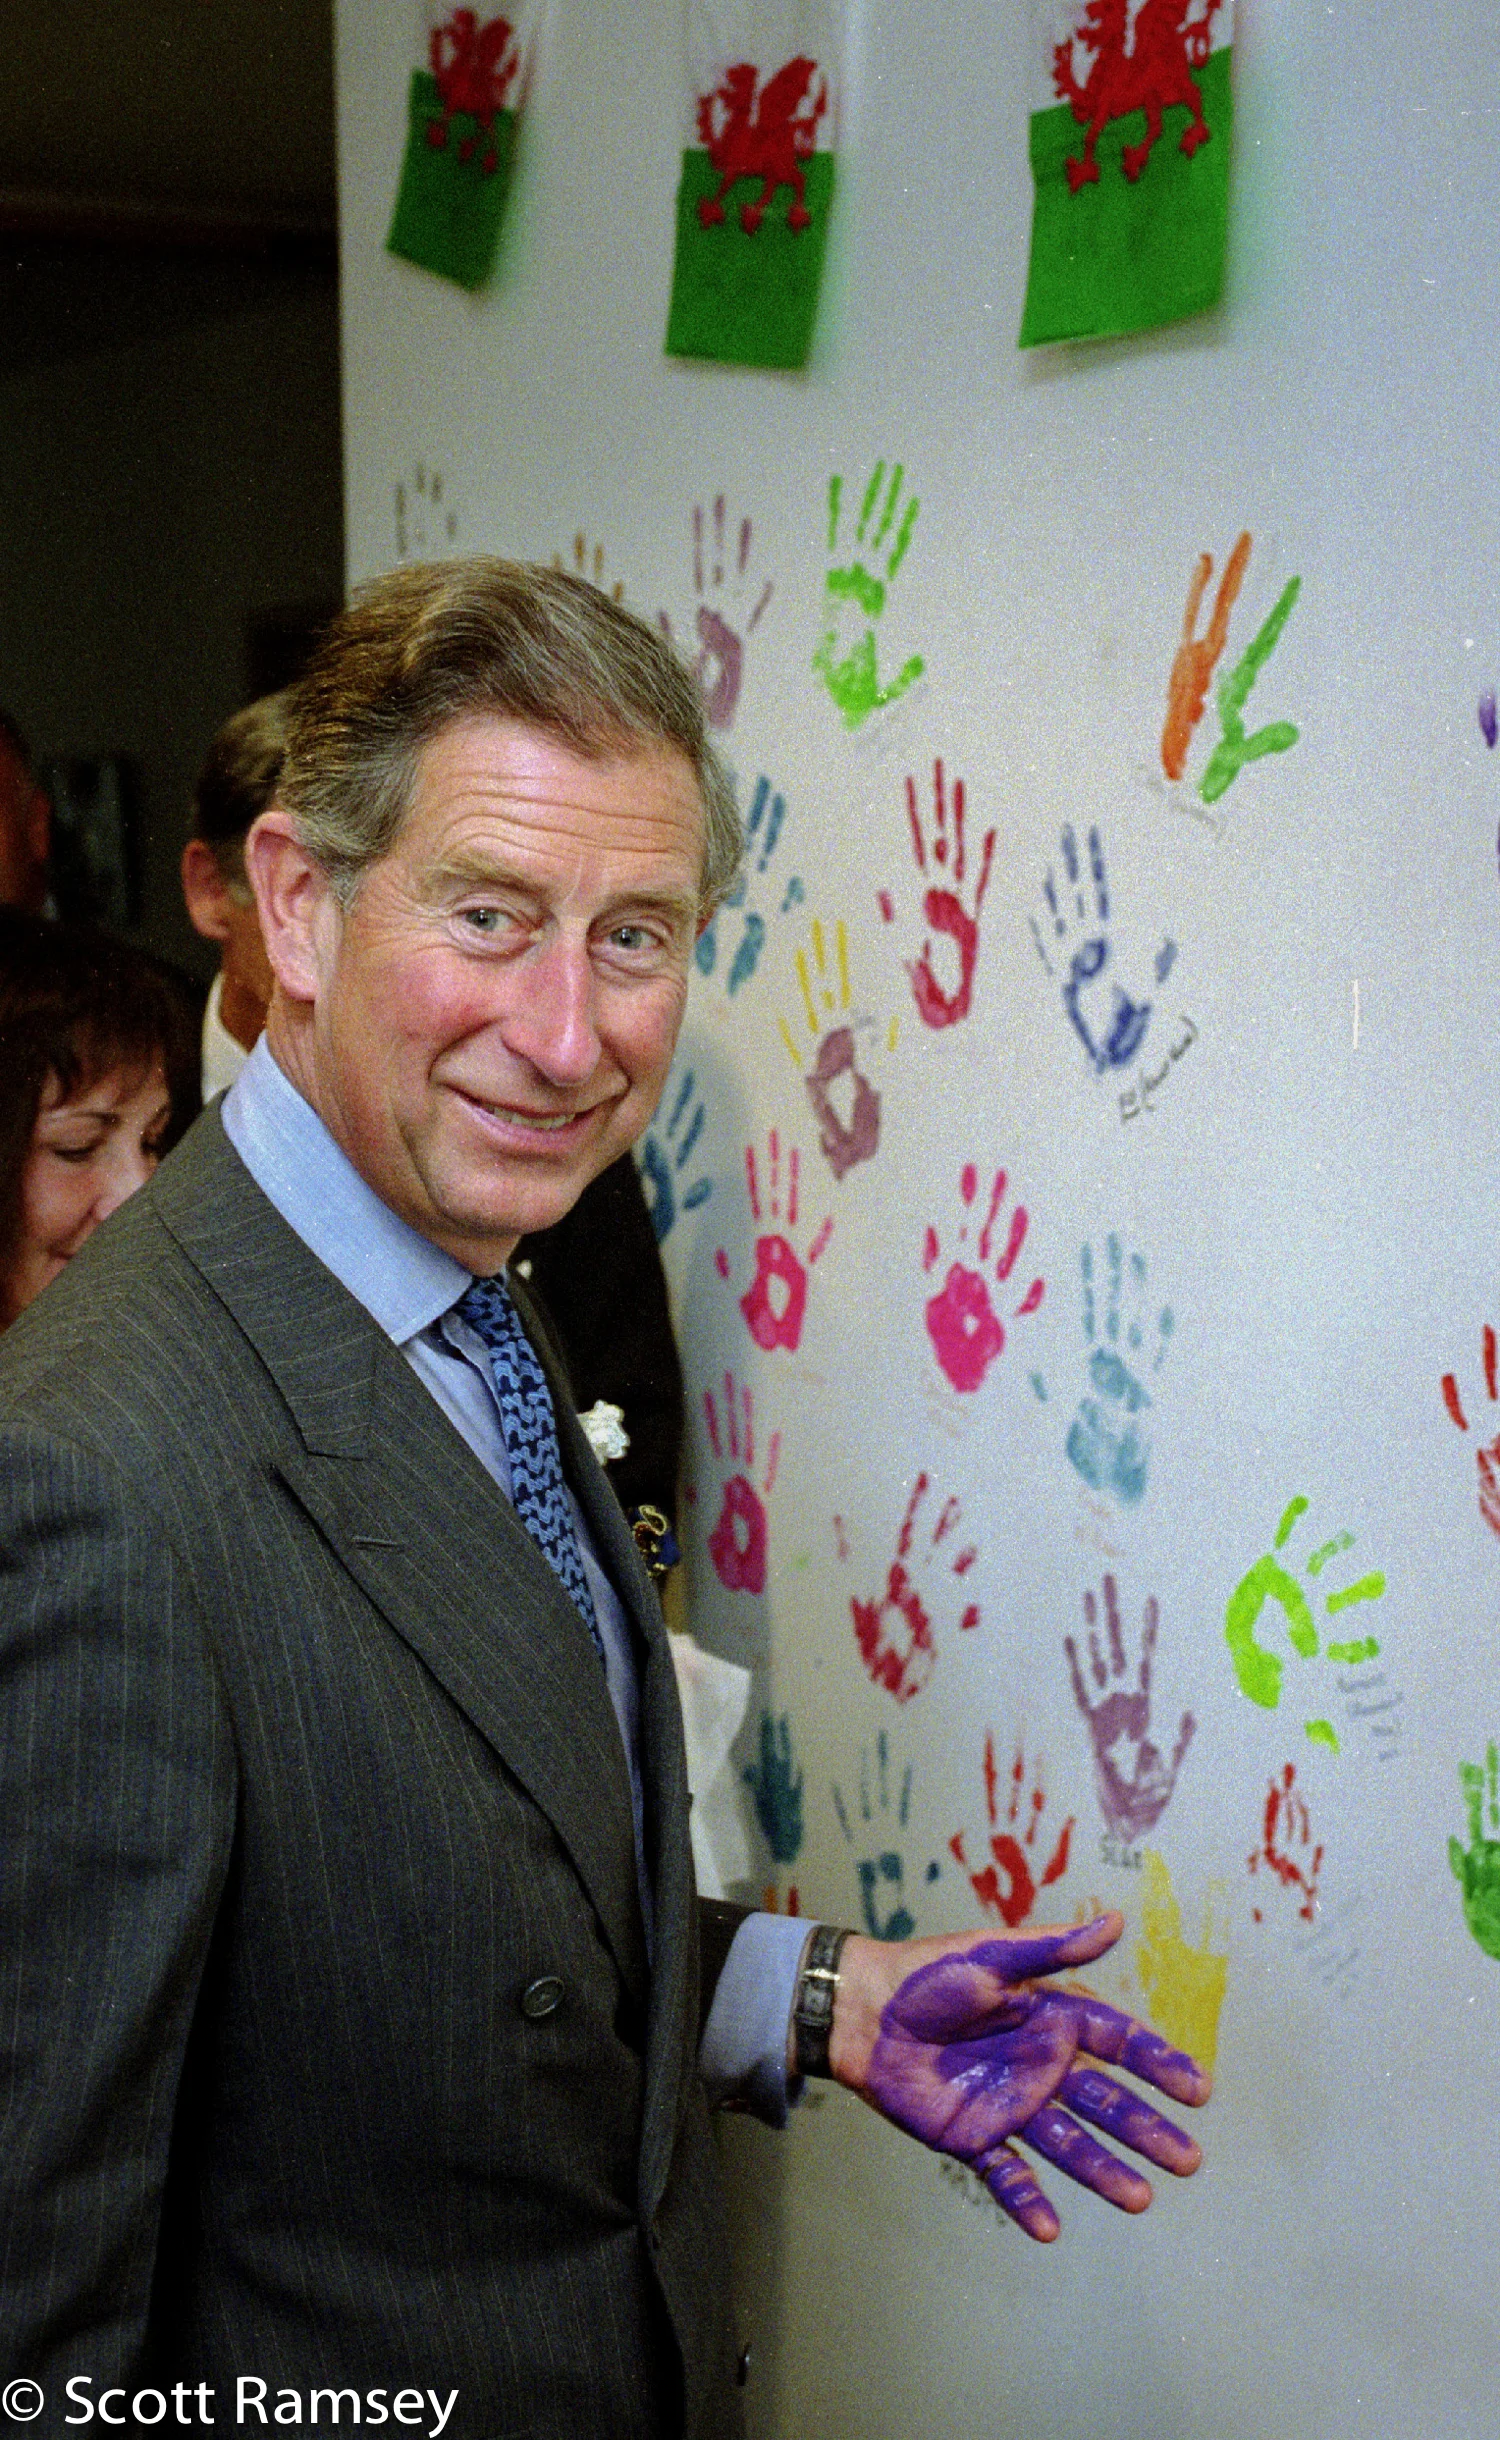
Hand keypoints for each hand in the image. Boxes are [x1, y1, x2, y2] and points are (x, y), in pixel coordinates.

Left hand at [829, 1913, 1209, 2241]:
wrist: (862, 2012)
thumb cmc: (927, 1974)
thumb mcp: (990, 1955)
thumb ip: (1052, 1947)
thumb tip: (1115, 1921)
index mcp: (1051, 2019)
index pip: (1118, 2043)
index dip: (1159, 2064)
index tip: (1200, 2089)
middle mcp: (1040, 2067)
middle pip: (1105, 2102)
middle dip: (1146, 2129)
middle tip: (1189, 2161)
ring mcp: (1010, 2106)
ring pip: (1068, 2145)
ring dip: (1103, 2172)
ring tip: (1141, 2200)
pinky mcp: (973, 2137)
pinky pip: (1007, 2174)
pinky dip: (1027, 2201)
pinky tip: (1049, 2230)